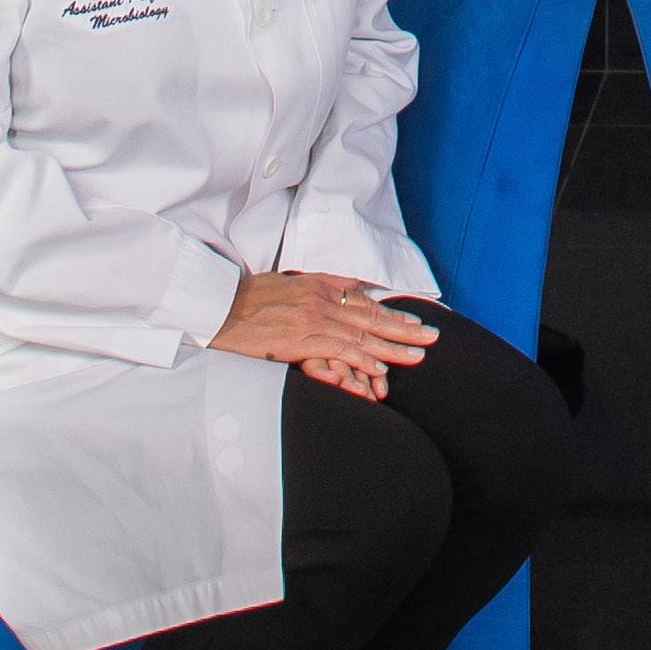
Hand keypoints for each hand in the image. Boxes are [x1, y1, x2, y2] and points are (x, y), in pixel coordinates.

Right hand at [211, 271, 437, 399]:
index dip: (392, 313)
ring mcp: (312, 320)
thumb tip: (352, 287)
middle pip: (371, 317)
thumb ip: (322, 284)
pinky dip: (363, 359)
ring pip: (362, 335)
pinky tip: (381, 368)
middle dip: (404, 328)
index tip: (415, 320)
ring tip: (418, 355)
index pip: (365, 302)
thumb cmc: (249, 297)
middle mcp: (321, 301)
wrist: (218, 306)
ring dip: (393, 346)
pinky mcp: (301, 340)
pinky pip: (340, 351)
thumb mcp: (290, 282)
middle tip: (432, 337)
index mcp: (320, 287)